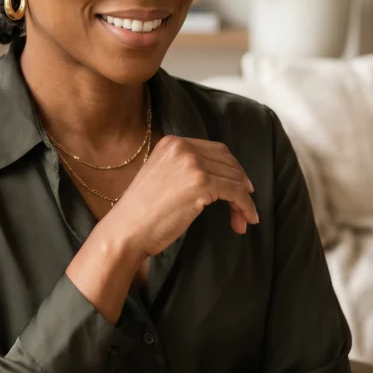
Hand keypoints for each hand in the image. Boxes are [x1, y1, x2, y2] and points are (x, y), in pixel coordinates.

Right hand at [105, 135, 258, 260]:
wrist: (126, 229)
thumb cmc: (142, 212)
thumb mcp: (161, 176)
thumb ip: (184, 169)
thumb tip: (220, 177)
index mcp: (172, 142)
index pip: (215, 150)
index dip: (232, 168)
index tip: (241, 186)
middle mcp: (183, 147)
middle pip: (228, 162)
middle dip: (241, 185)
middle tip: (244, 208)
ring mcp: (192, 164)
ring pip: (235, 178)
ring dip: (244, 201)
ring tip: (243, 220)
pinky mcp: (201, 183)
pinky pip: (236, 193)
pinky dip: (245, 207)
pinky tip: (246, 220)